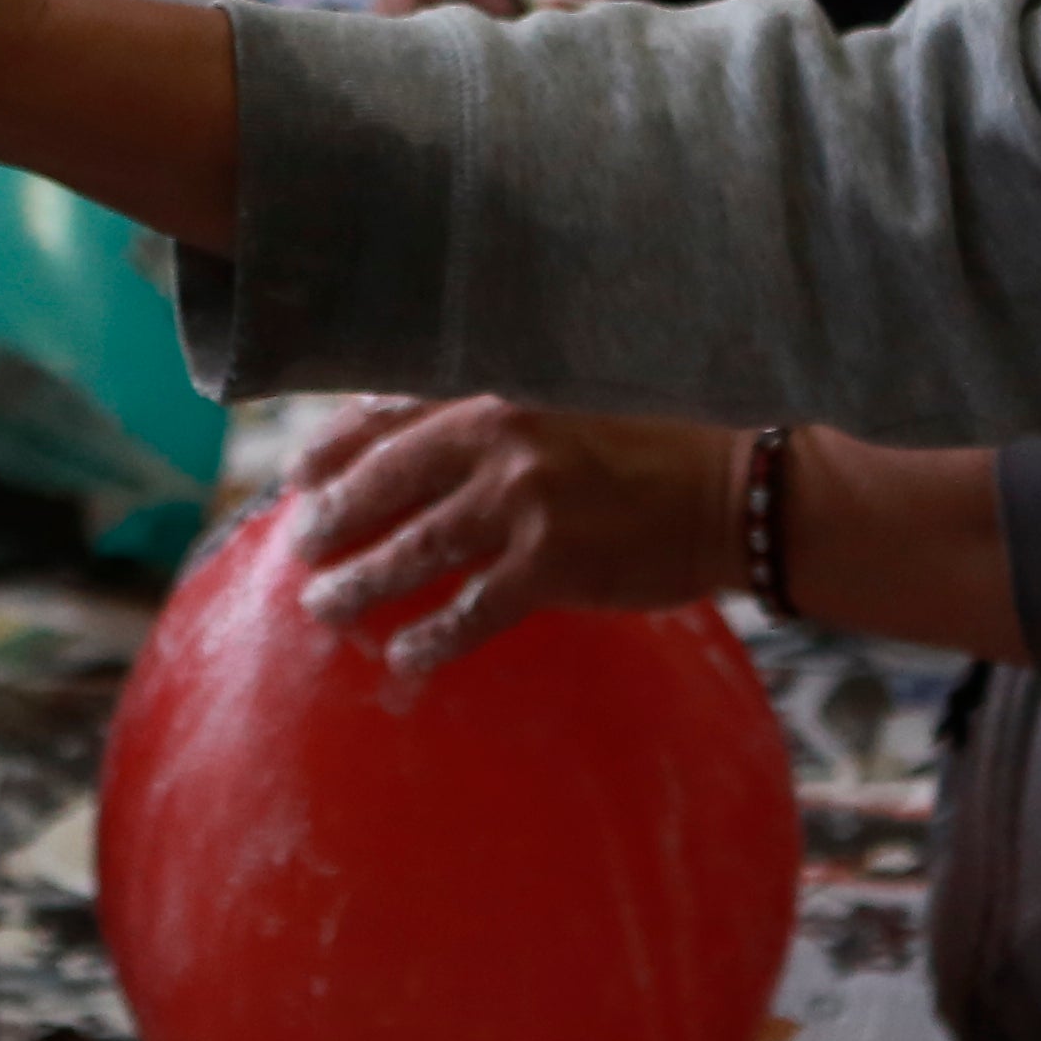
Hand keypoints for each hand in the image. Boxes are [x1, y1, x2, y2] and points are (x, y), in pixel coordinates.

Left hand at [287, 399, 740, 679]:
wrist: (740, 488)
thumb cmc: (657, 441)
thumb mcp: (569, 394)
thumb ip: (498, 407)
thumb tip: (410, 440)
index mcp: (500, 384)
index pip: (388, 410)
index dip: (335, 446)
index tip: (300, 474)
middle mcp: (502, 432)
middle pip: (384, 480)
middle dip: (332, 518)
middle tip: (302, 545)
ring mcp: (524, 500)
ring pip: (412, 550)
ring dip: (360, 583)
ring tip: (326, 606)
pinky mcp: (552, 564)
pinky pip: (469, 611)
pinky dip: (430, 637)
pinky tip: (404, 657)